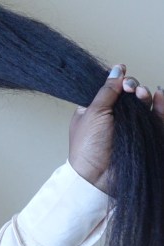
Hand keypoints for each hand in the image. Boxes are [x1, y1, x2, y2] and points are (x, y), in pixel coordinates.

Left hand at [68, 64, 163, 192]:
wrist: (97, 175)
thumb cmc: (88, 145)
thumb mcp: (93, 112)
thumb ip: (107, 91)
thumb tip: (117, 70)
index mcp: (96, 111)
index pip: (112, 90)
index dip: (119, 81)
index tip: (123, 72)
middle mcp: (115, 118)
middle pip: (131, 95)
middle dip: (133, 86)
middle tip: (130, 87)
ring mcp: (131, 127)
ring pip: (145, 105)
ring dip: (145, 95)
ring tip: (141, 93)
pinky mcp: (146, 136)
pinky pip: (157, 118)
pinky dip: (161, 106)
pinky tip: (161, 95)